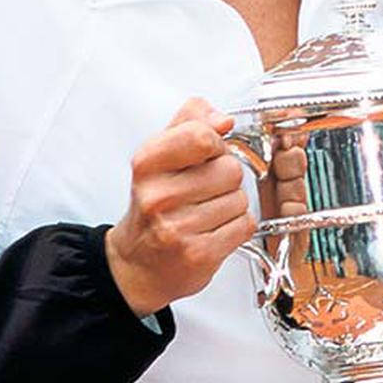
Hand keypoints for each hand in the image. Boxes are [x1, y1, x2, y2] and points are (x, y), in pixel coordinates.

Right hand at [106, 98, 255, 316]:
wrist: (138, 263)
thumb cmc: (153, 206)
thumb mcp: (160, 156)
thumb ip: (189, 125)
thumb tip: (222, 119)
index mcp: (147, 164)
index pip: (201, 135)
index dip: (216, 142)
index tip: (209, 151)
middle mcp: (157, 196)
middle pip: (229, 168)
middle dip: (225, 177)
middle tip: (204, 189)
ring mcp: (177, 228)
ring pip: (239, 198)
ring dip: (231, 204)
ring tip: (206, 212)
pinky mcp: (198, 254)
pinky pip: (244, 225)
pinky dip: (236, 227)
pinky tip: (213, 229)